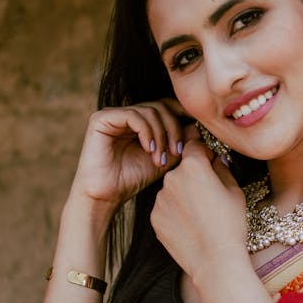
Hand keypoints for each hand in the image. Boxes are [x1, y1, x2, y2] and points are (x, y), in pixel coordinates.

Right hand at [70, 98, 188, 211]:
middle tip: (176, 151)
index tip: (198, 130)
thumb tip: (201, 127)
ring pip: (149, 111)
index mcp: (141, 121)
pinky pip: (132, 115)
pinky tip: (148, 149)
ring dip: (160, 135)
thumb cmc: (133, 180)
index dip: (183, 115)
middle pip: (161, 106)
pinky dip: (146, 131)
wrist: (106, 195)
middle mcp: (127, 114)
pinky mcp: (101, 119)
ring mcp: (114, 115)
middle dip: (173, 128)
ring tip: (160, 159)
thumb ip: (181, 142)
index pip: (167, 106)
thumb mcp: (165, 159)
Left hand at [150, 129, 248, 285]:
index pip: (195, 146)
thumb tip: (215, 160)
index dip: (205, 153)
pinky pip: (166, 207)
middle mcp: (171, 178)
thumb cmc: (230, 225)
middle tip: (209, 195)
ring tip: (200, 215)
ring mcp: (159, 199)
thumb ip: (222, 169)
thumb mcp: (234, 191)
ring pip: (173, 189)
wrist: (214, 260)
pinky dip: (175, 212)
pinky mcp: (154, 217)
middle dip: (194, 176)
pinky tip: (190, 226)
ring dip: (183, 194)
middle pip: (182, 168)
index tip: (212, 164)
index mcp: (192, 166)